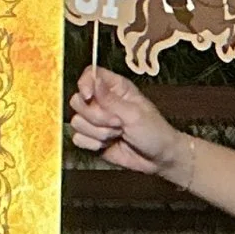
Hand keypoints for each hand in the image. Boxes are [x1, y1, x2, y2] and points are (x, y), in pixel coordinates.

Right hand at [69, 64, 189, 182]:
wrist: (157, 158)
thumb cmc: (154, 131)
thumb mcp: (134, 114)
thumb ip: (111, 99)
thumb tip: (94, 81)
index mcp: (116, 88)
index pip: (91, 75)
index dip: (85, 84)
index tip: (89, 96)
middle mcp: (103, 102)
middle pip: (78, 100)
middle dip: (96, 116)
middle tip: (117, 123)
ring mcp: (96, 121)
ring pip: (77, 122)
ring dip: (98, 132)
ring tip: (118, 134)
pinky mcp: (92, 138)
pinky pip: (78, 138)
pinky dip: (92, 144)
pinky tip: (108, 144)